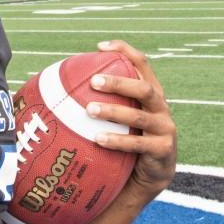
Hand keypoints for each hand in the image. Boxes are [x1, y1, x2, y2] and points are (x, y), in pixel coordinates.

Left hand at [86, 40, 176, 199]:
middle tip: (93, 81)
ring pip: (139, 115)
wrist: (150, 176)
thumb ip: (104, 100)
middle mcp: (161, 107)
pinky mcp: (163, 149)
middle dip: (119, 82)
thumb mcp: (120, 117)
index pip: (142, 64)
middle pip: (143, 87)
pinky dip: (118, 140)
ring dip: (113, 111)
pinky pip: (138, 144)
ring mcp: (165, 128)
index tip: (100, 47)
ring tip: (89, 110)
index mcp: (151, 93)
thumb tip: (58, 88)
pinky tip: (97, 138)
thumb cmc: (128, 140)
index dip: (125, 51)